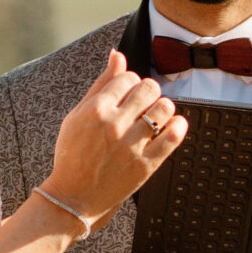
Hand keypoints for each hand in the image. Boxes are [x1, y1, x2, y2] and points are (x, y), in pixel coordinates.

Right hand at [45, 51, 186, 226]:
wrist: (74, 197)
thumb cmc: (73, 154)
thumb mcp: (78, 115)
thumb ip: (101, 84)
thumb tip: (118, 55)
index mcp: (96, 109)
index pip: (128, 77)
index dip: (131, 83)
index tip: (128, 94)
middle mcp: (114, 125)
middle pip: (149, 88)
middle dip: (149, 92)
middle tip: (143, 104)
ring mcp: (131, 145)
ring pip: (164, 108)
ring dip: (164, 107)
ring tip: (155, 116)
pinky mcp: (146, 165)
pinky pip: (173, 136)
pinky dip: (178, 125)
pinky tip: (172, 125)